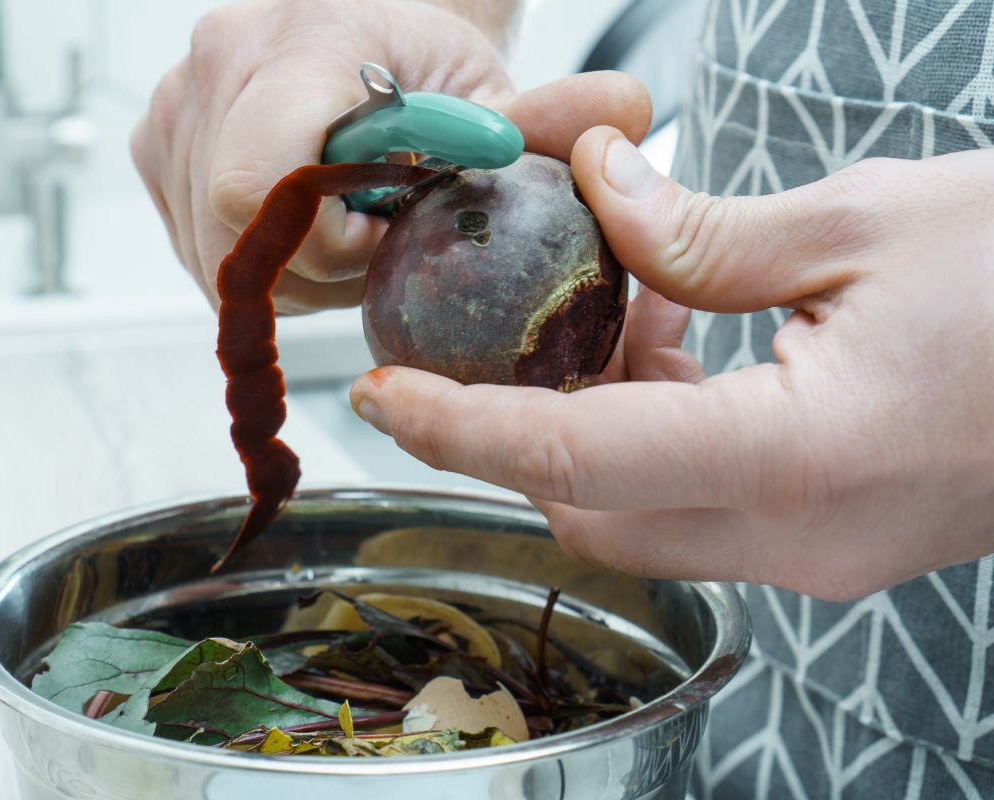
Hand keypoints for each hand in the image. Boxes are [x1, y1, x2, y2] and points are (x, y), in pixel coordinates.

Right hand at [130, 0, 649, 312]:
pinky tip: (306, 223)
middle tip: (375, 239)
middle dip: (316, 268)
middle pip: (241, 242)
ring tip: (345, 224)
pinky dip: (259, 259)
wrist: (366, 34)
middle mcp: (213, 70)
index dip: (328, 248)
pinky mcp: (154, 149)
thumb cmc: (429, 67)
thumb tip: (624, 115)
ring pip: (218, 258)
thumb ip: (549, 115)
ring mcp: (171, 113)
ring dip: (291, 269)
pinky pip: (201, 247)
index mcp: (297, 48)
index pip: (260, 191)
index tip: (385, 234)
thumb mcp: (492, 92)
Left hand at [350, 128, 993, 600]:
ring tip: (620, 311)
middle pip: (589, 507)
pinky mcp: (831, 539)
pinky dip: (655, 436)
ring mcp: (820, 553)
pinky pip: (698, 507)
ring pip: (638, 516)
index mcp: (806, 455)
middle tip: (500, 328)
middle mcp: (803, 535)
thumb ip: (704, 229)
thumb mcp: (865, 219)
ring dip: (591, 427)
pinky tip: (678, 346)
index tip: (380, 393)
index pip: (575, 459)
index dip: (460, 427)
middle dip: (517, 428)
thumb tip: (595, 196)